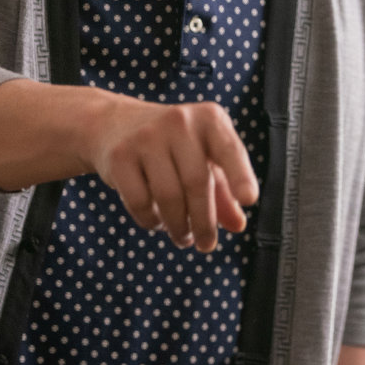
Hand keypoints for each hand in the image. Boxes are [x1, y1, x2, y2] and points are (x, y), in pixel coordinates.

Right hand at [80, 93, 259, 252]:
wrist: (115, 125)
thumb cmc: (174, 146)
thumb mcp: (204, 157)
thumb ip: (224, 190)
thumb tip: (238, 225)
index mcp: (209, 119)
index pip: (229, 149)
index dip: (240, 175)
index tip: (249, 199)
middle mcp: (179, 121)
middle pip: (197, 182)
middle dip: (204, 222)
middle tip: (206, 245)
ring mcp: (146, 136)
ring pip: (168, 196)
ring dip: (178, 227)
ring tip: (183, 236)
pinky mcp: (119, 156)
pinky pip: (140, 202)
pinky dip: (152, 221)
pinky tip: (158, 222)